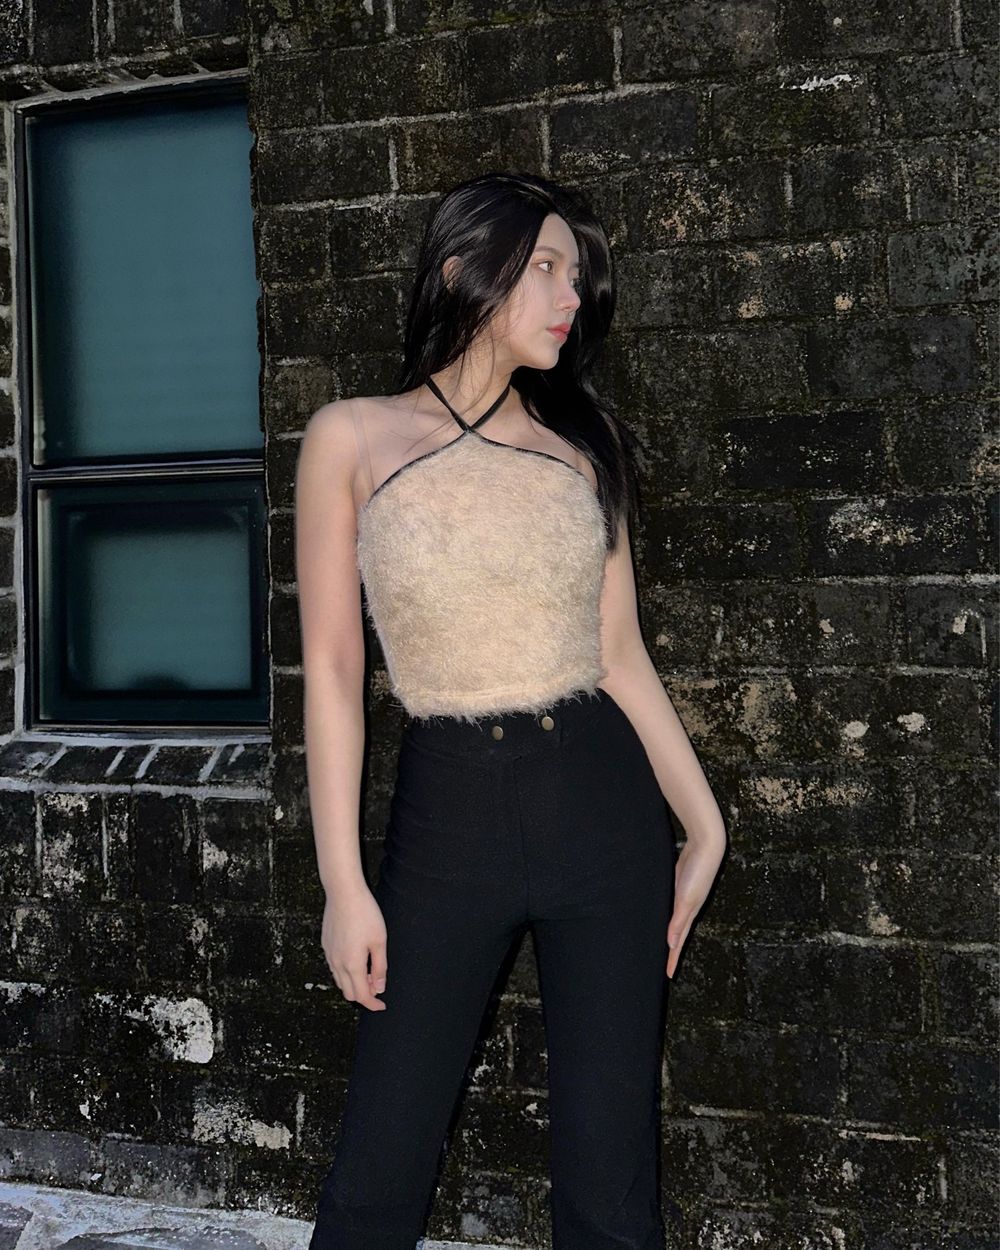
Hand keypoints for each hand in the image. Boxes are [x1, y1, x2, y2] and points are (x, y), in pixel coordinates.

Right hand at [321, 884, 388, 1011]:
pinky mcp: (325, 945)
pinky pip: (334, 968)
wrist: (343, 893)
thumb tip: (379, 988)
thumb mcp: (379, 941)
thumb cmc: (365, 914)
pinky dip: (345, 972)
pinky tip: (356, 959)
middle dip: (364, 995)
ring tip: (369, 971)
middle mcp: (337, 964)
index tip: (382, 1006)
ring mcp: (329, 954)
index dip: (373, 1004)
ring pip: (340, 981)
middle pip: (349, 993)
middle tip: (378, 985)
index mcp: (352, 965)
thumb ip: (380, 967)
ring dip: (354, 983)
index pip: (361, 996)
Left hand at [665, 833, 725, 979]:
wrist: (705, 845)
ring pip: (673, 919)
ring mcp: (684, 895)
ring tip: (661, 944)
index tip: (669, 976)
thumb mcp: (686, 898)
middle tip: (664, 965)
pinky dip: (667, 913)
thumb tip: (671, 944)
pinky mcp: (679, 882)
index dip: (673, 958)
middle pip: (677, 934)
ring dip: (668, 932)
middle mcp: (687, 907)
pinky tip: (660, 913)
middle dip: (671, 950)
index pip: (679, 942)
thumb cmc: (699, 871)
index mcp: (689, 913)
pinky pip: (671, 904)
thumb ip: (679, 920)